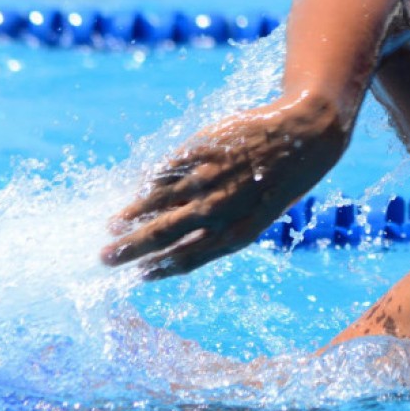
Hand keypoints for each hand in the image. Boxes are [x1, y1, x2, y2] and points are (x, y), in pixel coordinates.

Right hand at [101, 102, 344, 279]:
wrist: (305, 134)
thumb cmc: (283, 179)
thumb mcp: (259, 213)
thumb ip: (224, 226)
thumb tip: (183, 237)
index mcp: (238, 233)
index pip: (187, 259)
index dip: (158, 269)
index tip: (136, 275)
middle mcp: (219, 210)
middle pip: (162, 235)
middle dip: (130, 249)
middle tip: (104, 259)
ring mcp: (207, 179)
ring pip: (156, 203)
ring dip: (129, 217)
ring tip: (111, 226)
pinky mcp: (200, 151)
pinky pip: (165, 173)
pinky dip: (148, 185)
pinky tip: (137, 192)